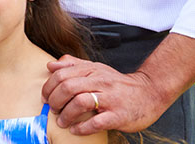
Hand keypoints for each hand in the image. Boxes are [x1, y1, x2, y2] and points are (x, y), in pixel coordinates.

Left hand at [43, 56, 169, 134]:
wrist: (150, 93)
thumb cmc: (117, 83)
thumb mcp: (96, 69)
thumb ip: (73, 65)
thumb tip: (50, 65)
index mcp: (91, 70)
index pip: (61, 75)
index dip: (48, 87)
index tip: (45, 97)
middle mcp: (100, 82)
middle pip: (67, 87)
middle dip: (54, 100)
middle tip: (52, 109)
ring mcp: (110, 98)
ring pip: (80, 102)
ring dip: (66, 114)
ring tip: (61, 121)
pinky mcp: (119, 115)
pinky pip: (96, 122)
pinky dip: (82, 127)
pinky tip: (75, 130)